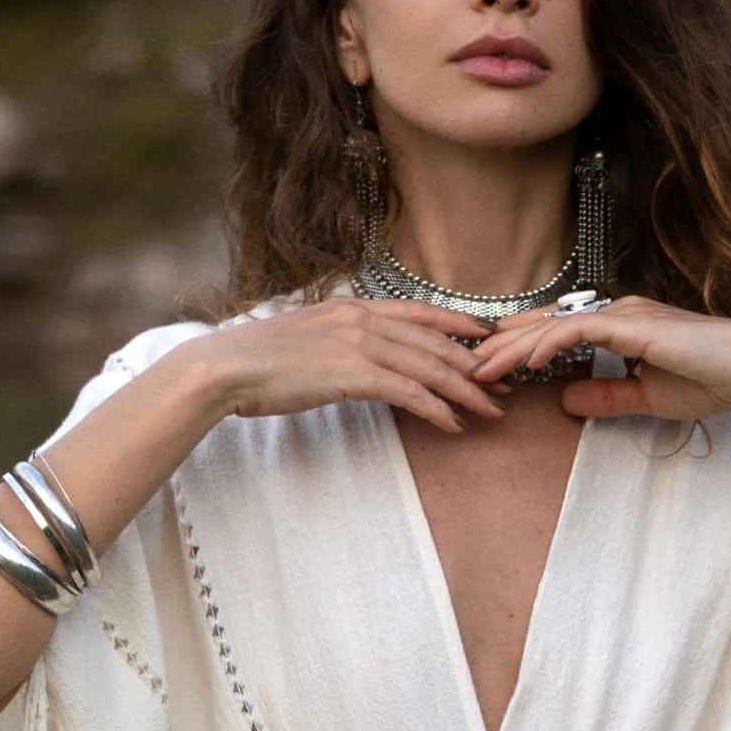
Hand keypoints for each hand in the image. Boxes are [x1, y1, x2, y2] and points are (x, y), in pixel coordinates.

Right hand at [205, 296, 511, 434]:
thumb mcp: (305, 340)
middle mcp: (362, 319)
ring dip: (466, 391)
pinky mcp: (353, 373)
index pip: (420, 312)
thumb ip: (338, 342)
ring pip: (430, 367)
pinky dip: (436, 409)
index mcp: (352, 306)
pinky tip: (453, 424)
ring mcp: (358, 343)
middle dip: (475, 365)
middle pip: (435, 342)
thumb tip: (355, 359)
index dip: (459, 325)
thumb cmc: (257, 362)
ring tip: (491, 411)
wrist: (226, 368)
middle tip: (504, 384)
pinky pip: (408, 391)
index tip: (488, 338)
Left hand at [464, 294, 730, 439]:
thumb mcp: (646, 396)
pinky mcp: (632, 324)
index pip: (558, 332)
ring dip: (513, 347)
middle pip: (545, 325)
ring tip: (479, 366)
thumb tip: (566, 401)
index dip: (521, 346)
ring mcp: (624, 314)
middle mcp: (617, 312)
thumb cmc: (711, 380)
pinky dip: (545, 345)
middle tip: (466, 364)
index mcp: (621, 325)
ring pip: (553, 326)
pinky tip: (522, 361)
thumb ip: (606, 396)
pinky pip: (577, 332)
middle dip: (503, 346)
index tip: (490, 365)